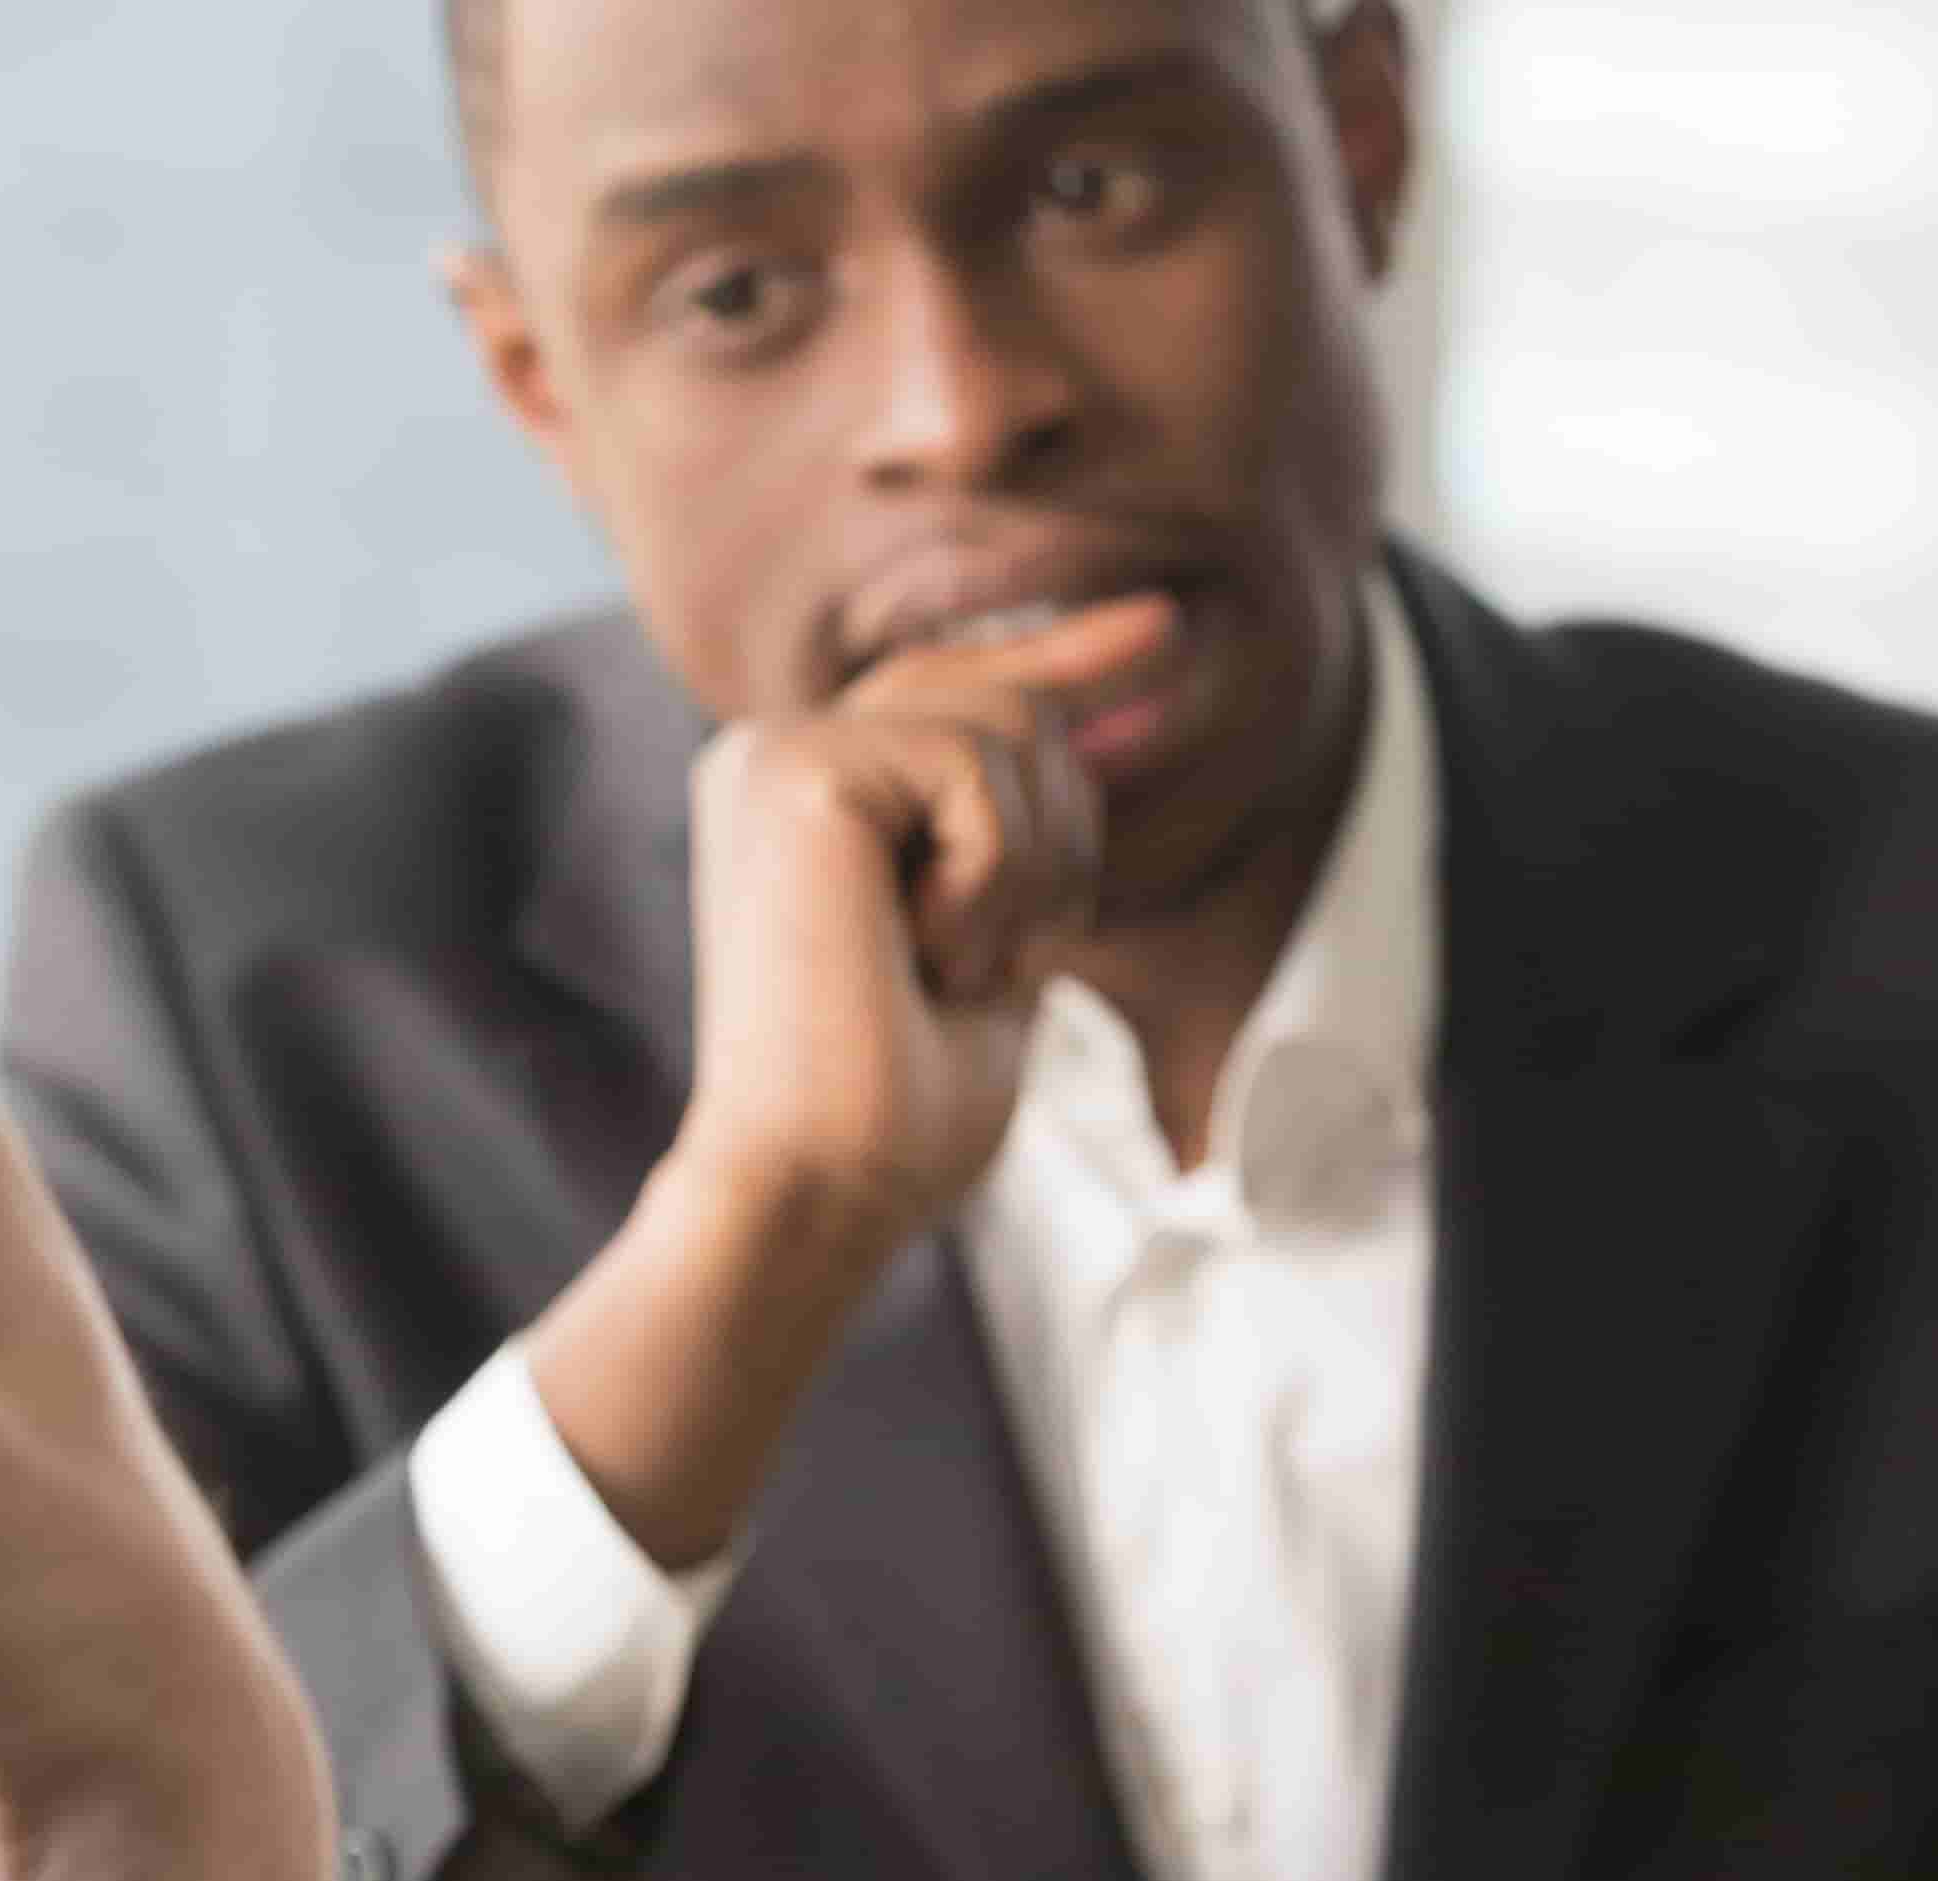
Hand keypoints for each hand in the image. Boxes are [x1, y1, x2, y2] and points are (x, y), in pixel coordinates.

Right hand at [523, 596, 1170, 1567]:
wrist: (815, 1192)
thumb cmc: (894, 1116)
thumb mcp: (988, 944)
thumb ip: (1017, 835)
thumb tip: (1097, 729)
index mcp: (809, 796)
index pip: (955, 690)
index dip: (1065, 657)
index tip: (1161, 630)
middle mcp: (776, 752)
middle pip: (1004, 698)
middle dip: (1057, 840)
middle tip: (981, 970)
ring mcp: (777, 749)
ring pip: (1011, 729)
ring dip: (1025, 877)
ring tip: (943, 970)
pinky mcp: (795, 767)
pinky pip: (977, 769)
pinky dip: (991, 880)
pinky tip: (922, 956)